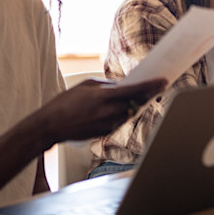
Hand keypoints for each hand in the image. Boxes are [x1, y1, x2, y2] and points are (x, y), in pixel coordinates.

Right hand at [33, 78, 166, 145]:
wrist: (50, 126)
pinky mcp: (104, 133)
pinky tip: (126, 108)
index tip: (163, 81)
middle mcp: (108, 113)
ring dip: (138, 105)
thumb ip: (106, 85)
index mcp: (104, 98)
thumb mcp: (85, 86)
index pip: (135, 91)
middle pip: (138, 103)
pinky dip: (125, 114)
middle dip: (149, 95)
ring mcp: (107, 125)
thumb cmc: (65, 103)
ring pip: (131, 114)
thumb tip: (121, 85)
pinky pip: (120, 122)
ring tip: (145, 95)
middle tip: (159, 87)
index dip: (152, 86)